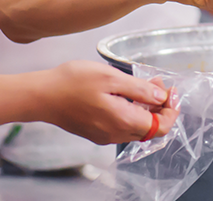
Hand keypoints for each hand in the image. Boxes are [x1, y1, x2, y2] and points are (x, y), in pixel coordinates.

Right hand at [39, 61, 179, 144]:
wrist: (40, 96)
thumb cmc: (72, 83)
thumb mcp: (111, 77)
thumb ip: (139, 89)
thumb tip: (161, 96)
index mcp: (124, 121)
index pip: (161, 126)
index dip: (171, 110)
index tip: (172, 91)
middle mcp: (116, 133)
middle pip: (150, 128)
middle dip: (160, 107)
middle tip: (159, 83)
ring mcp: (105, 135)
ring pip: (136, 127)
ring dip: (146, 109)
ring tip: (144, 85)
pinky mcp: (96, 132)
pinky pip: (122, 126)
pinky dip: (131, 112)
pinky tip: (126, 94)